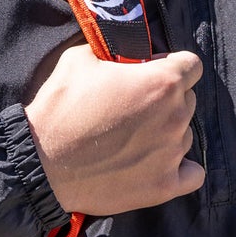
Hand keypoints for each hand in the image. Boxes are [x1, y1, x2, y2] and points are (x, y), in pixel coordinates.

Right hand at [23, 43, 204, 214]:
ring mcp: (172, 153)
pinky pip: (194, 174)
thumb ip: (112, 51)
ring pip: (186, 135)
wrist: (42, 163)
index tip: (153, 73)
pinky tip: (160, 163)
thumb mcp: (80, 59)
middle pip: (188, 100)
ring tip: (134, 138)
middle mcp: (175, 117)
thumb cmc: (60, 108)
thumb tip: (119, 51)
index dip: (172, 66)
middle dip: (167, 99)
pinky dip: (181, 168)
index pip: (192, 66)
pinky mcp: (164, 186)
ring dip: (167, 132)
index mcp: (162, 83)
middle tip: (135, 106)